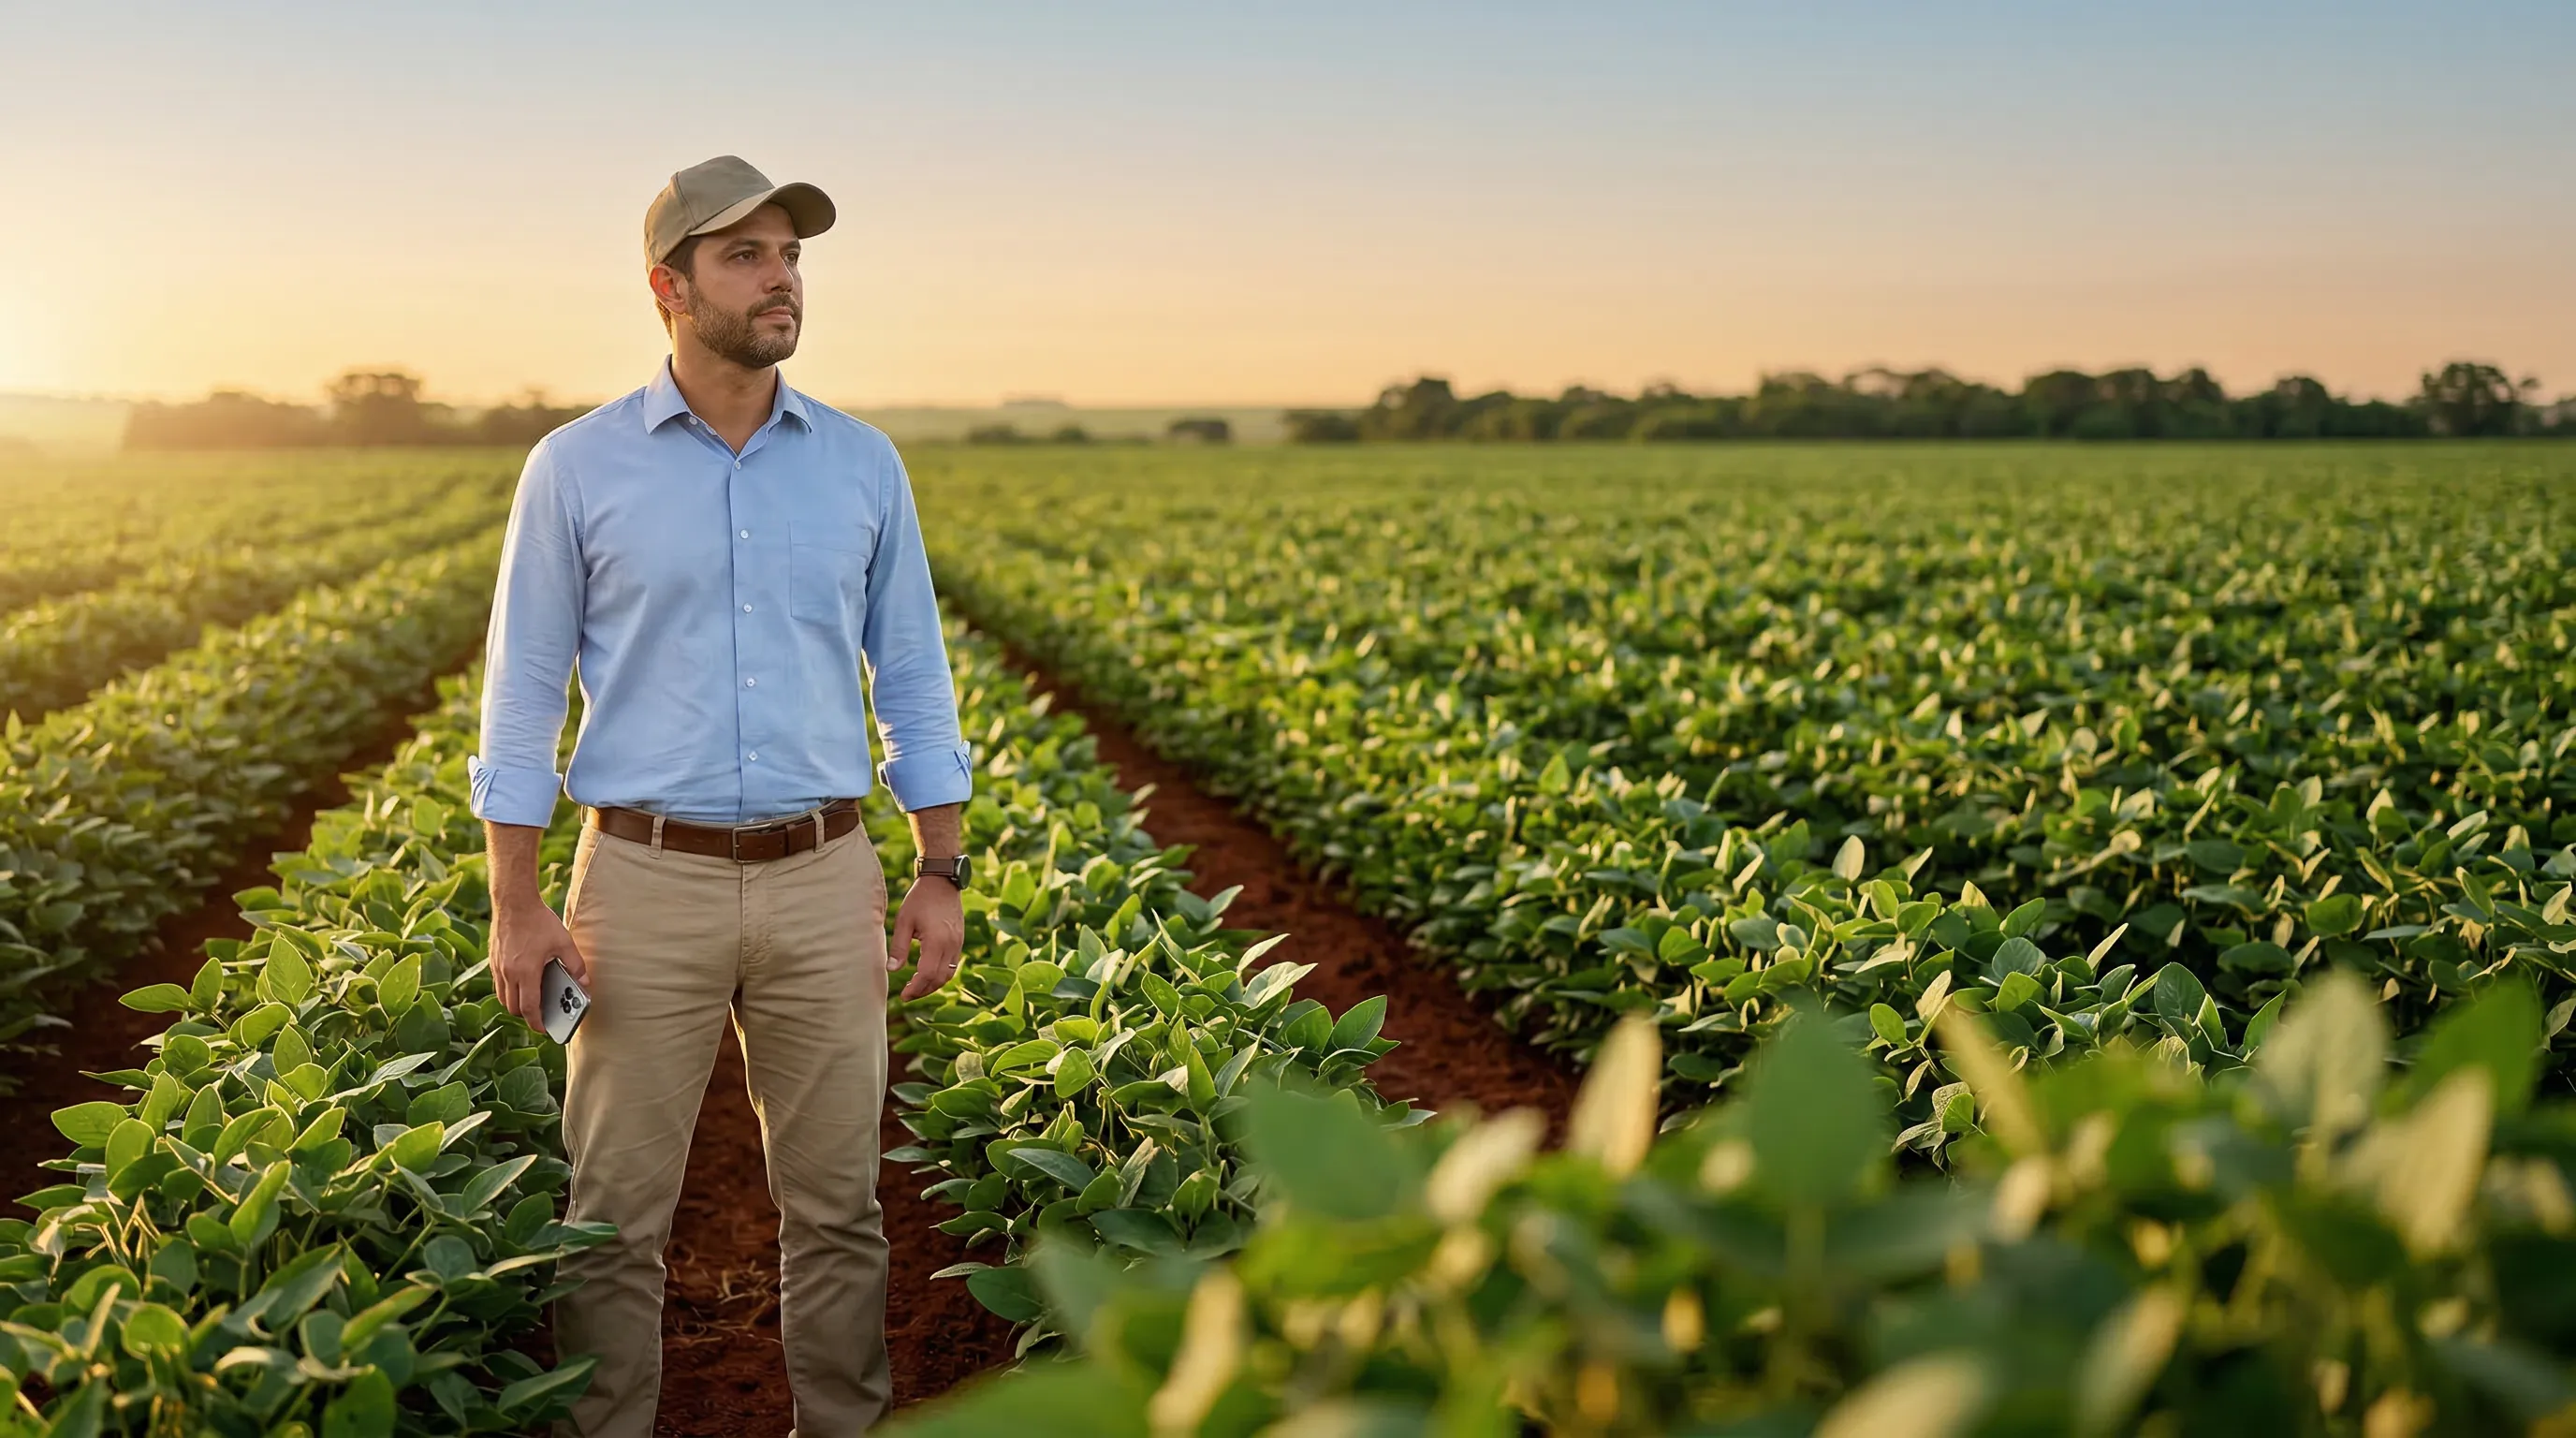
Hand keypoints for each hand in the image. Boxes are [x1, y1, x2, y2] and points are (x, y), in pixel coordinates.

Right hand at [492, 896, 588, 1028]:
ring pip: (503, 997)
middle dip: (527, 1015)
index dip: (537, 1022)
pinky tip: (523, 982)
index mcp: (526, 972)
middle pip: (513, 1007)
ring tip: (533, 1000)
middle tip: (542, 1015)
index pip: (529, 1008)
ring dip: (517, 1003)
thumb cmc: (539, 921)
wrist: (514, 902)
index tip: (546, 1028)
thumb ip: (575, 964)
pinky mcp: (493, 960)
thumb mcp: (564, 942)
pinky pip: (499, 984)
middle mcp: (508, 973)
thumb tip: (584, 982)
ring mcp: (498, 967)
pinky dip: (509, 990)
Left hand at [890, 878, 964, 999]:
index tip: (902, 995)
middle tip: (907, 995)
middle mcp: (951, 945)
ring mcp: (958, 943)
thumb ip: (898, 947)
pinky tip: (927, 974)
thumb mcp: (904, 921)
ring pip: (948, 974)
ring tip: (916, 987)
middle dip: (923, 991)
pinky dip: (940, 975)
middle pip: (940, 979)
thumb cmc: (920, 899)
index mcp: (937, 942)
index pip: (927, 975)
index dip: (915, 989)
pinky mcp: (959, 940)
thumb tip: (891, 970)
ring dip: (933, 985)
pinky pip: (952, 965)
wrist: (942, 881)